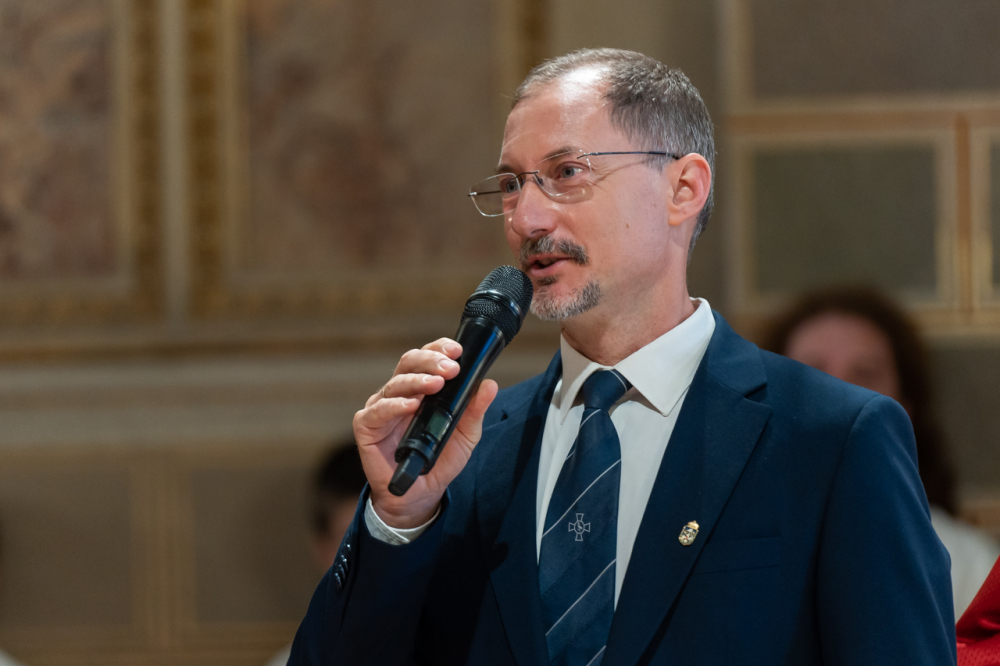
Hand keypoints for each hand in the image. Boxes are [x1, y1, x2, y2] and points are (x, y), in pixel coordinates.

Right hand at [353, 338, 498, 529]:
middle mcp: (399, 392)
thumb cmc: (438, 460)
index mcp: (420, 388)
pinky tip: (410, 405)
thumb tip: (490, 385)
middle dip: (430, 361)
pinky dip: (394, 405)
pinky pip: (377, 410)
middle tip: (450, 369)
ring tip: (435, 384)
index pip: (426, 357)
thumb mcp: (465, 435)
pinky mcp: (366, 427)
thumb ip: (475, 410)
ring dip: (417, 380)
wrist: (419, 495)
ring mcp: (381, 407)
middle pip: (409, 362)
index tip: (458, 350)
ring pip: (395, 383)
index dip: (439, 348)